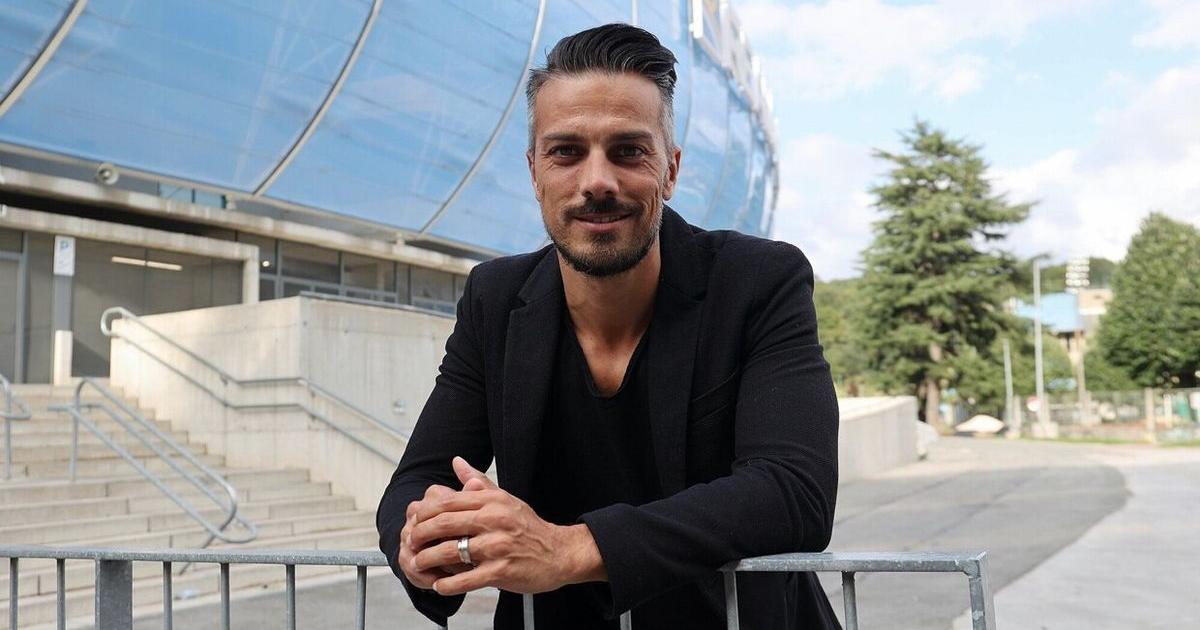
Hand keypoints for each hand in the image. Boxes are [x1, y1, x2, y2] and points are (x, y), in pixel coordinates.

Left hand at [409, 457, 605, 595]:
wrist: (559, 553)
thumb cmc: (528, 527)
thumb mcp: (505, 499)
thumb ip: (477, 482)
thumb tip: (457, 462)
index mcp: (492, 501)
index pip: (448, 502)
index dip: (425, 512)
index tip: (413, 521)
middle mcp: (494, 520)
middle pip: (445, 524)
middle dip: (420, 534)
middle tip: (410, 542)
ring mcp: (498, 546)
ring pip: (451, 551)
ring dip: (428, 560)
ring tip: (418, 563)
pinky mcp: (502, 571)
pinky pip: (466, 579)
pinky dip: (448, 584)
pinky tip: (439, 585)